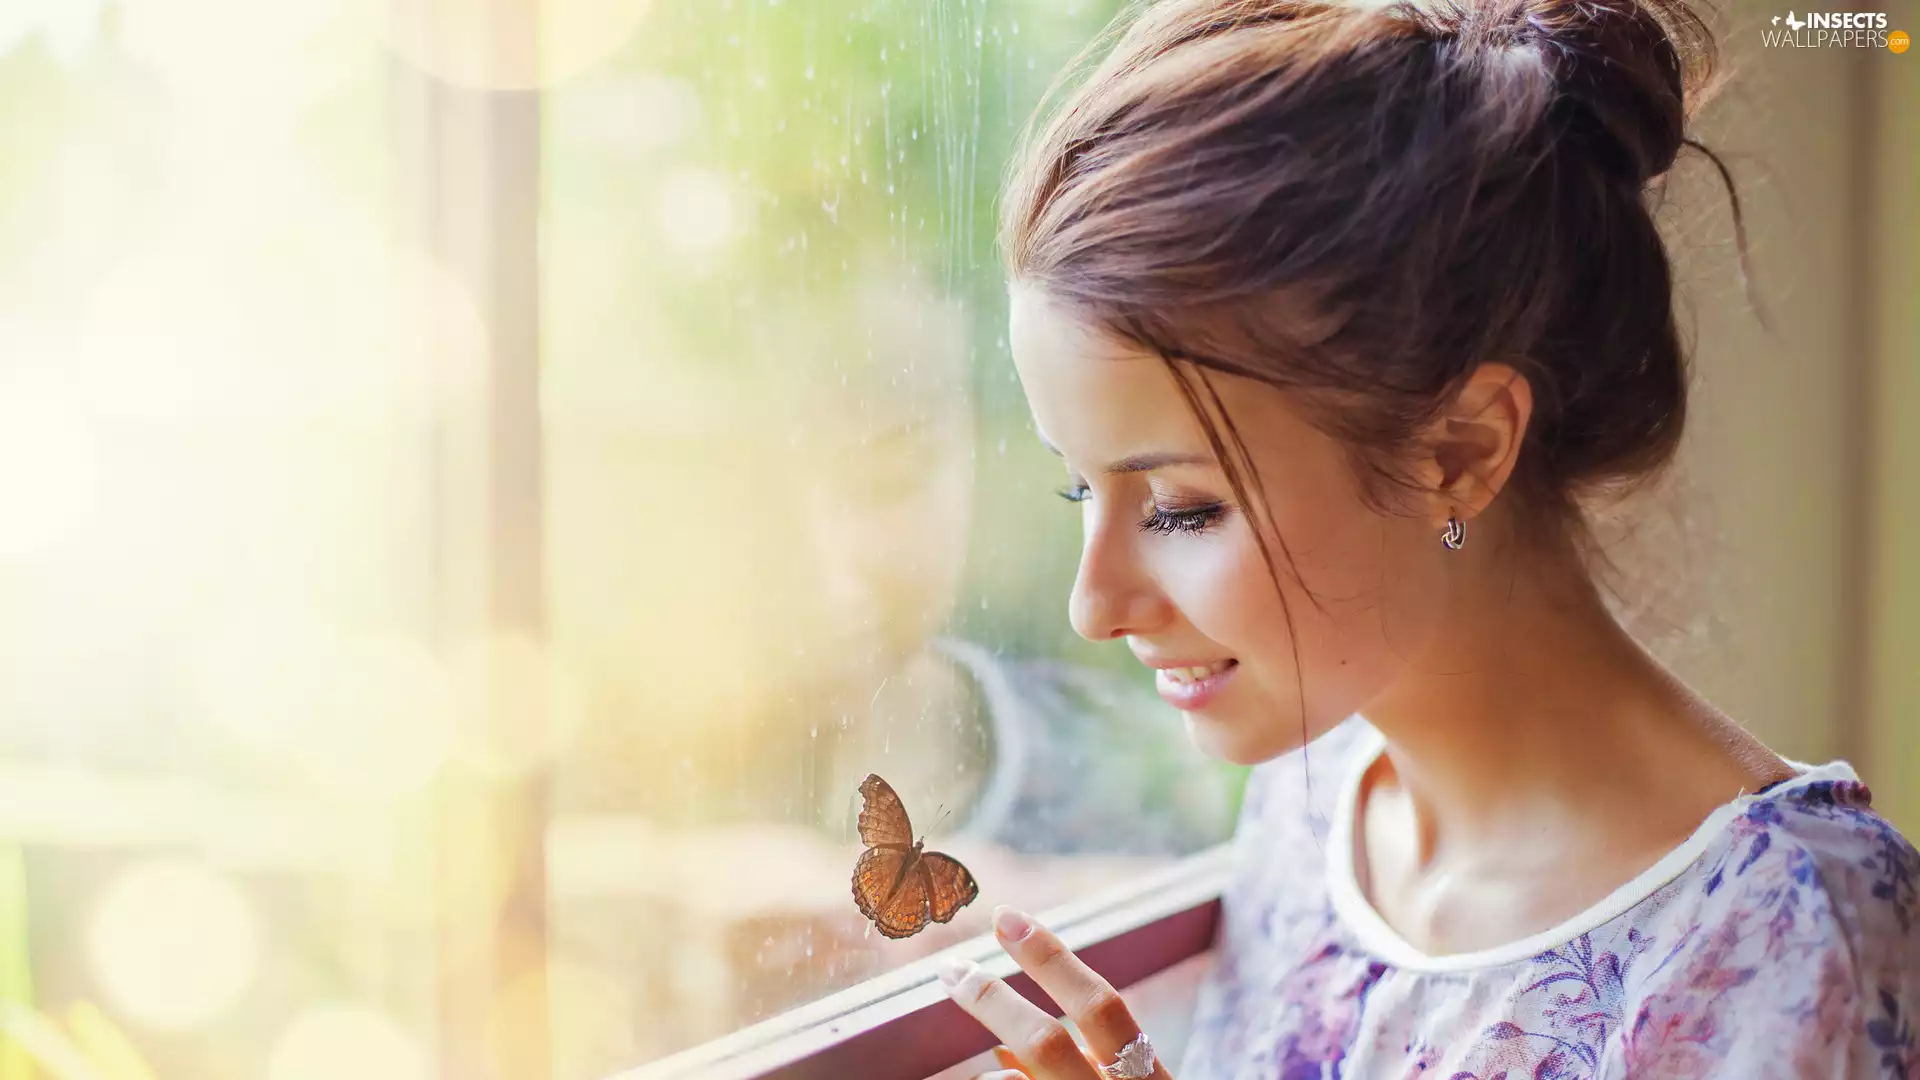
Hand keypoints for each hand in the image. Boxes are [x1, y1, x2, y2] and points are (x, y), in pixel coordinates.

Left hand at [938, 906, 1172, 1079]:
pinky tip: (986, 1078)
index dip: (1051, 958)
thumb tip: (1006, 1048)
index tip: (1006, 917)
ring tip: (976, 1058)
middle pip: (1045, 1043)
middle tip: (952, 970)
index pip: (1102, 1004)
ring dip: (986, 1065)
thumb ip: (1091, 1065)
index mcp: (1148, 1077)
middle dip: (992, 1001)